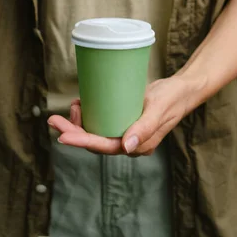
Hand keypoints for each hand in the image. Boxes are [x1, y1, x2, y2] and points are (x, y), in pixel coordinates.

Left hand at [49, 74, 204, 155]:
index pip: (104, 146)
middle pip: (96, 141)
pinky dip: (89, 114)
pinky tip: (82, 104)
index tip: (62, 135)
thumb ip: (145, 127)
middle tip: (53, 119)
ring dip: (79, 123)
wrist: (183, 89)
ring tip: (72, 106)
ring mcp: (127, 132)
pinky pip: (102, 122)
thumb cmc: (173, 98)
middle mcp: (130, 142)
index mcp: (138, 145)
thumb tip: (127, 147)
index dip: (82, 141)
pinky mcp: (124, 120)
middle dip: (73, 131)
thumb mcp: (159, 108)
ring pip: (97, 132)